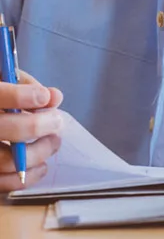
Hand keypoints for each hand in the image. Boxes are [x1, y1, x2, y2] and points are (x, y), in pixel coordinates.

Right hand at [0, 70, 63, 191]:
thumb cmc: (0, 96)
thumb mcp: (6, 81)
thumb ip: (27, 86)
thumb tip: (54, 98)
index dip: (21, 96)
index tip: (45, 96)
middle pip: (4, 130)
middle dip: (35, 126)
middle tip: (57, 121)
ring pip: (6, 161)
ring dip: (38, 152)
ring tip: (54, 141)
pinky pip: (4, 183)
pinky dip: (28, 177)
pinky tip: (42, 166)